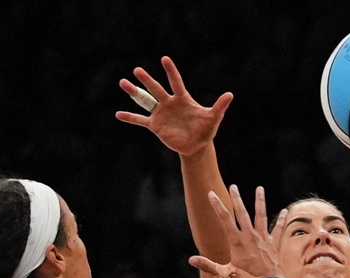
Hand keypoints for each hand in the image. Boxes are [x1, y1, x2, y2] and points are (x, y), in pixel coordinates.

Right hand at [115, 56, 232, 157]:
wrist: (196, 145)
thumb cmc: (206, 130)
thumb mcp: (213, 118)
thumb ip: (219, 106)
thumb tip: (230, 94)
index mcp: (182, 99)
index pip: (176, 82)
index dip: (171, 71)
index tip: (165, 59)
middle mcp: (169, 103)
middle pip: (156, 89)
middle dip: (147, 80)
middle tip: (137, 70)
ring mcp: (161, 113)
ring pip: (145, 101)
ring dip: (134, 92)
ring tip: (122, 82)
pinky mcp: (155, 126)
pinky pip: (140, 120)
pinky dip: (130, 117)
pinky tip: (118, 114)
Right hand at [189, 185, 286, 277]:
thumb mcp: (224, 274)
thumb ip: (208, 265)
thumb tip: (191, 260)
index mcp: (236, 242)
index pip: (224, 219)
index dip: (217, 205)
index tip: (211, 193)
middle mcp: (250, 236)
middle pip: (242, 213)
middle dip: (236, 198)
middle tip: (233, 186)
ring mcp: (263, 239)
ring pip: (261, 216)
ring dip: (260, 201)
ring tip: (259, 188)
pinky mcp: (274, 245)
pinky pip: (278, 229)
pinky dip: (280, 220)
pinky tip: (284, 211)